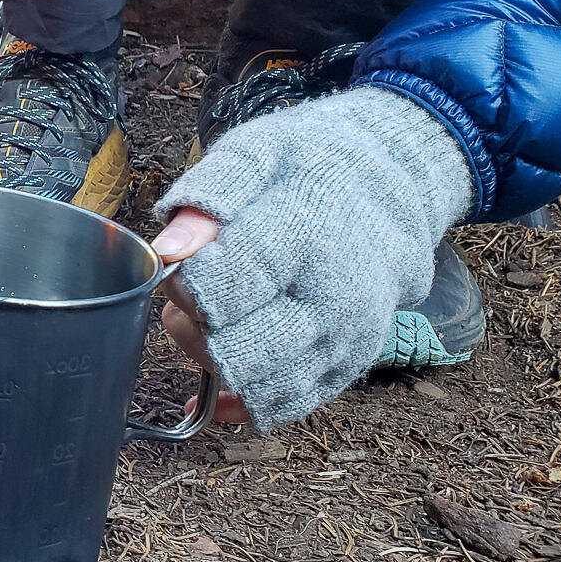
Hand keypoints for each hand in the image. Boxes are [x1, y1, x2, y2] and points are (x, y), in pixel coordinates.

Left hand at [150, 87, 473, 431]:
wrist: (391, 193)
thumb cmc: (310, 170)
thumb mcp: (258, 154)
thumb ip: (208, 196)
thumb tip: (169, 249)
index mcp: (304, 238)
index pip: (218, 289)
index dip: (179, 284)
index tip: (175, 263)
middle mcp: (332, 300)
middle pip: (232, 349)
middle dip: (191, 325)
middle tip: (191, 293)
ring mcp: (343, 341)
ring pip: (253, 384)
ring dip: (210, 359)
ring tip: (213, 316)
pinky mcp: (345, 369)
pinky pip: (282, 407)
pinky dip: (237, 401)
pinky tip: (211, 384)